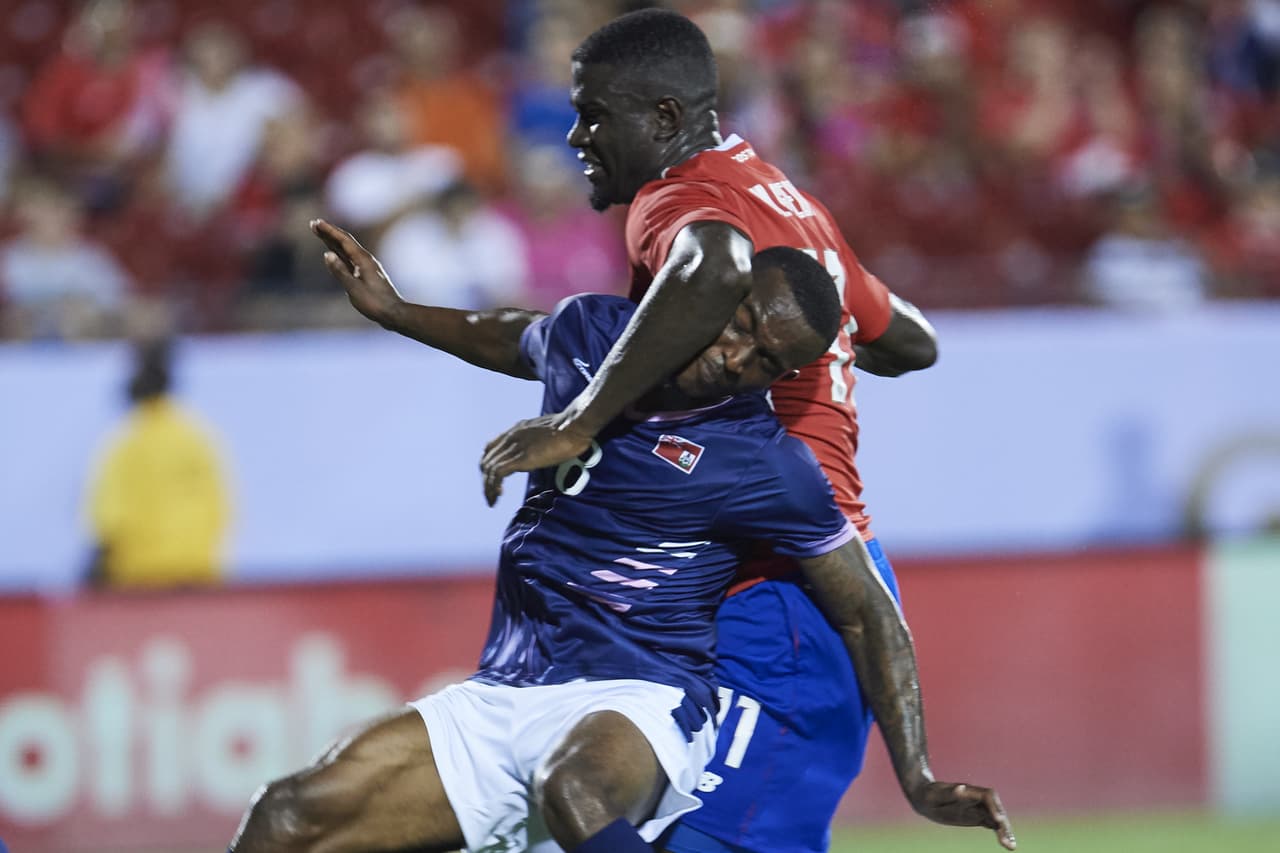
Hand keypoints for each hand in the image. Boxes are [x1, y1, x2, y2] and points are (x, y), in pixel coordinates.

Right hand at [310, 219, 402, 325]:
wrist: (394, 314)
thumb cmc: (375, 303)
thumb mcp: (354, 289)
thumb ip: (340, 271)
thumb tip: (327, 254)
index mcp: (363, 260)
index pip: (343, 241)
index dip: (329, 231)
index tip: (316, 223)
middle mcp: (366, 260)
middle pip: (345, 242)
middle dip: (329, 233)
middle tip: (314, 224)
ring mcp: (367, 267)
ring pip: (347, 251)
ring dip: (334, 242)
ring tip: (321, 235)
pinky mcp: (366, 276)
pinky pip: (350, 260)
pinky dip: (340, 255)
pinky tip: (335, 256)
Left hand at [480, 413, 594, 505]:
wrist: (573, 426)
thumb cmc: (569, 428)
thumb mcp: (547, 431)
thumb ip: (537, 440)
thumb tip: (541, 449)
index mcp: (516, 430)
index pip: (490, 448)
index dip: (488, 465)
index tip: (492, 478)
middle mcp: (511, 437)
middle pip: (487, 461)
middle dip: (486, 480)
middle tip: (491, 495)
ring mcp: (514, 447)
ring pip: (489, 469)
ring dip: (488, 487)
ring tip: (492, 500)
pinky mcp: (520, 458)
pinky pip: (497, 474)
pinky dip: (494, 486)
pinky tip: (499, 495)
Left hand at [907, 780, 1014, 849]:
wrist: (925, 797)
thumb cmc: (929, 794)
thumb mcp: (936, 795)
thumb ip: (949, 793)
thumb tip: (961, 788)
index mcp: (969, 791)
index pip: (988, 796)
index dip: (995, 807)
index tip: (998, 819)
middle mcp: (978, 799)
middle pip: (996, 809)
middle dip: (1003, 824)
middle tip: (1006, 841)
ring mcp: (979, 808)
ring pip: (997, 819)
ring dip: (1005, 831)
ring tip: (1011, 847)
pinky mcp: (979, 817)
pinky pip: (993, 825)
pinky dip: (1001, 834)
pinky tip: (1007, 844)